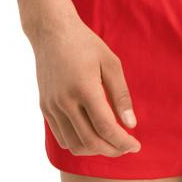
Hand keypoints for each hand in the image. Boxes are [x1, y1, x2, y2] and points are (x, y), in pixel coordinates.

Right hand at [32, 13, 141, 157]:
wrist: (51, 31)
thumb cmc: (85, 44)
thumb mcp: (110, 63)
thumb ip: (121, 95)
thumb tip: (131, 125)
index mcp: (84, 88)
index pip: (106, 127)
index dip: (123, 142)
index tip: (136, 145)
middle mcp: (65, 101)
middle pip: (91, 141)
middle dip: (112, 150)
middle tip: (126, 147)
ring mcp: (52, 106)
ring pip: (74, 145)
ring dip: (95, 150)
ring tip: (110, 142)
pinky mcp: (45, 107)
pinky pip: (61, 137)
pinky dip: (78, 143)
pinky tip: (91, 135)